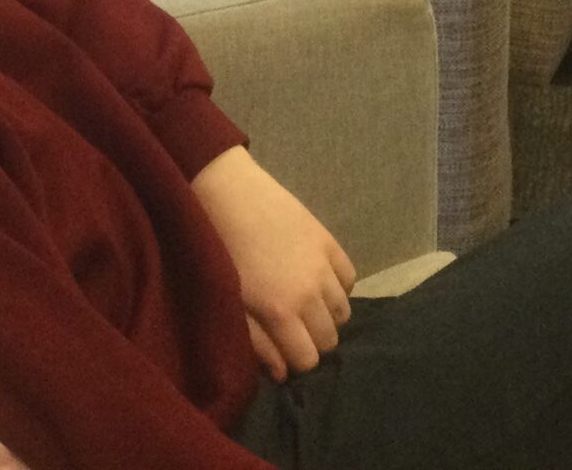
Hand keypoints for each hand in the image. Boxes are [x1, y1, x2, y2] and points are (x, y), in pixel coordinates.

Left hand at [190, 148, 354, 382]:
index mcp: (282, 313)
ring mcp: (323, 266)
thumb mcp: (232, 306)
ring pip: (344, 311)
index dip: (297, 361)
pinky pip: (350, 278)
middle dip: (313, 341)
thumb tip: (282, 374)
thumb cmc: (221, 254)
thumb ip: (259, 343)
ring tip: (307, 306)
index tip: (285, 352)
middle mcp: (310, 293)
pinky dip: (339, 287)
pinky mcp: (329, 242)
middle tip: (294, 329)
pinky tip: (320, 282)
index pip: (309, 359)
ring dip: (328, 315)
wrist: (229, 197)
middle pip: (330, 338)